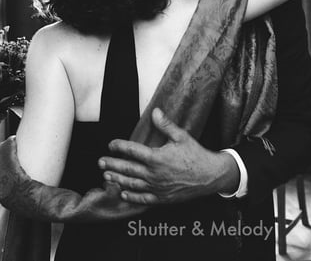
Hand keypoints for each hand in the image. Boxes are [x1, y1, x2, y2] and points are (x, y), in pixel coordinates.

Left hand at [97, 108, 239, 204]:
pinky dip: (131, 197)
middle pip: (128, 169)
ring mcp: (157, 187)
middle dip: (112, 164)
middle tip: (100, 161)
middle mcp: (154, 174)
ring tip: (106, 176)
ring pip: (132, 184)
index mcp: (157, 157)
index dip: (119, 146)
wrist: (210, 175)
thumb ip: (166, 125)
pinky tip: (123, 194)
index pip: (132, 150)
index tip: (111, 144)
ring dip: (117, 180)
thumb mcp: (182, 136)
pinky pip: (143, 199)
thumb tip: (155, 111)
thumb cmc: (196, 154)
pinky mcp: (162, 198)